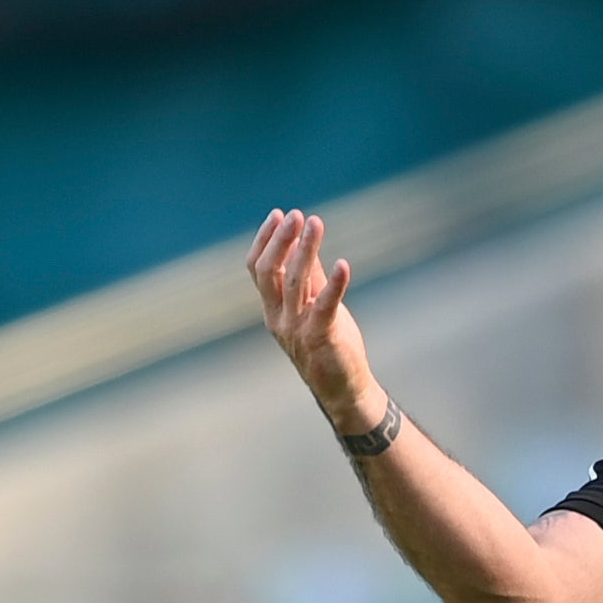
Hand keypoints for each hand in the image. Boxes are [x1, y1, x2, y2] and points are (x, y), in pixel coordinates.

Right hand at [245, 209, 380, 427]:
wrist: (344, 388)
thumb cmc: (328, 344)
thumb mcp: (314, 304)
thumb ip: (309, 276)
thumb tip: (304, 240)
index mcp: (272, 309)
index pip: (258, 269)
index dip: (265, 240)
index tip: (280, 214)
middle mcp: (278, 318)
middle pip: (269, 272)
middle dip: (280, 240)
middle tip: (296, 215)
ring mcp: (296, 329)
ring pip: (294, 283)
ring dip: (305, 250)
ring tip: (316, 223)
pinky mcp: (320, 338)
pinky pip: (324, 307)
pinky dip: (334, 284)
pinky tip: (344, 265)